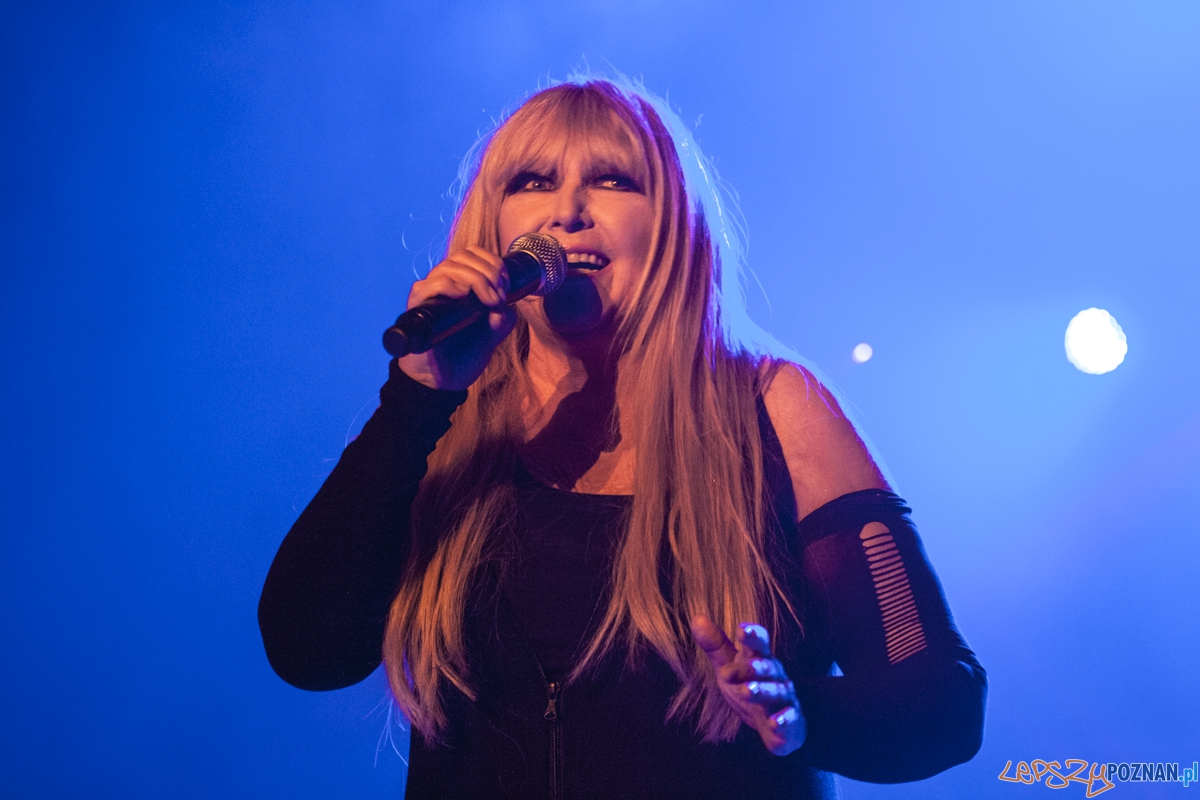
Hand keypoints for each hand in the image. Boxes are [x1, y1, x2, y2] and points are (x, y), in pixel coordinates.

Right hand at [397, 246, 517, 390]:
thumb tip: (504, 306)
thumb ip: (502, 319)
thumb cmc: (463, 357)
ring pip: (447, 267)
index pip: (472, 254)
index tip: (505, 284)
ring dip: (474, 278)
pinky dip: (446, 285)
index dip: (492, 262)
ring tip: (488, 300)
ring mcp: (430, 297)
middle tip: (498, 296)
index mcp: (461, 286)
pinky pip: (425, 287)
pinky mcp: (417, 311)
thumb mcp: (492, 336)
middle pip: (462, 257)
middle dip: (488, 271)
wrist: (445, 383)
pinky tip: (462, 296)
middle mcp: (443, 286)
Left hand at [691, 616, 806, 755]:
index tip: (742, 629)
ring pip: (775, 692)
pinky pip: (790, 719)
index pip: (759, 644)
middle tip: (731, 671)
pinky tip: (775, 723)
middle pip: (766, 668)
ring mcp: (784, 698)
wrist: (776, 723)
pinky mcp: (791, 721)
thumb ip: (715, 645)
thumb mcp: (729, 666)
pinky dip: (784, 720)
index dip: (753, 636)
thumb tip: (696, 618)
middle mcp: (774, 676)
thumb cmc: (749, 686)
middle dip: (752, 667)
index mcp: (759, 659)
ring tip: (746, 691)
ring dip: (762, 691)